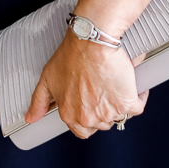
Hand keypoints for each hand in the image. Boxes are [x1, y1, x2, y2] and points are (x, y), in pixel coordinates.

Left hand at [25, 31, 146, 138]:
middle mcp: (89, 117)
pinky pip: (137, 107)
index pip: (81, 130)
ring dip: (118, 102)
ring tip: (113, 81)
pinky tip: (131, 83)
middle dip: (102, 108)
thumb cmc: (71, 53)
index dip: (86, 115)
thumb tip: (30, 118)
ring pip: (118, 115)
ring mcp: (108, 112)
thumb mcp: (48, 77)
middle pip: (101, 123)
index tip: (91, 103)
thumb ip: (39, 101)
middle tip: (102, 87)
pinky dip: (137, 96)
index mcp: (70, 114)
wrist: (91, 39)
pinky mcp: (127, 103)